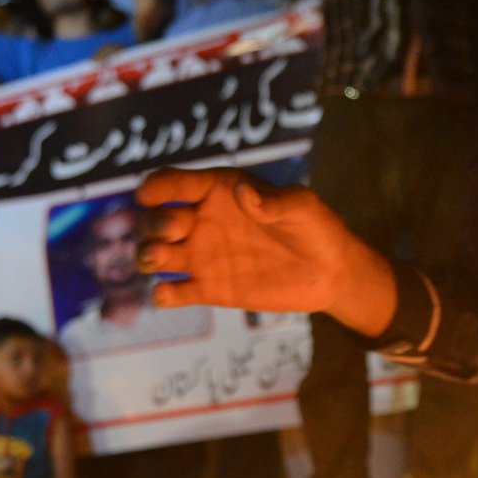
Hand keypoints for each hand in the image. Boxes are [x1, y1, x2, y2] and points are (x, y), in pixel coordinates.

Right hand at [136, 168, 360, 314]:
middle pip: (156, 219)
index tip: (147, 195)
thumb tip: (245, 194)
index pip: (174, 182)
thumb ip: (274, 202)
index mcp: (220, 191)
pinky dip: (163, 295)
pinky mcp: (209, 289)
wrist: (330, 273)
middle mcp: (203, 221)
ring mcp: (203, 256)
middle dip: (154, 224)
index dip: (156, 186)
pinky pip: (174, 293)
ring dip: (146, 255)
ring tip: (159, 260)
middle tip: (175, 233)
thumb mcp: (302, 207)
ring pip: (155, 253)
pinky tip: (168, 294)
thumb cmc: (317, 229)